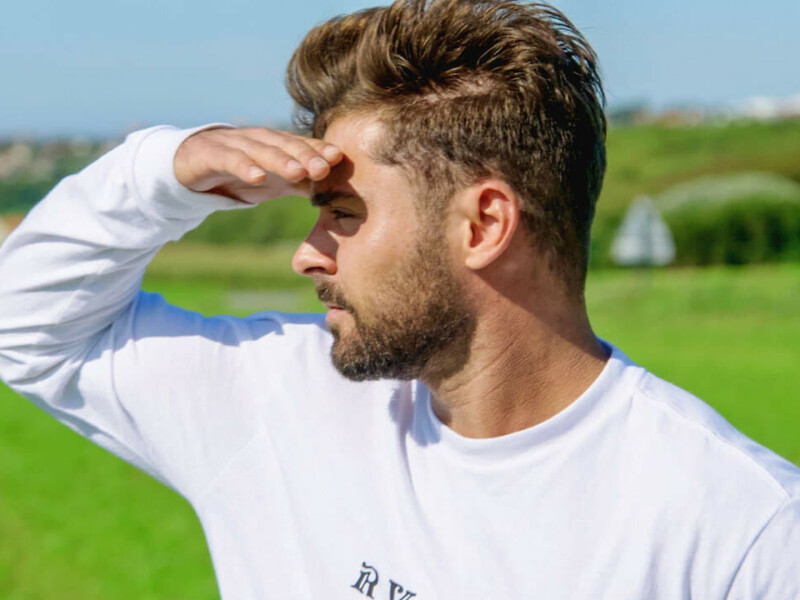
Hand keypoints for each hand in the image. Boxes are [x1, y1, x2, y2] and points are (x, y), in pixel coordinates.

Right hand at [173, 127, 342, 204]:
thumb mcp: (274, 181)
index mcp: (275, 144)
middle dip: (305, 155)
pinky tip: (257, 177)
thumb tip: (336, 195)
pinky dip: (244, 167)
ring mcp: (234, 144)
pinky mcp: (210, 154)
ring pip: (260, 150)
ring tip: (298, 172)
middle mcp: (258, 139)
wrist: (190, 165)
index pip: (301, 145)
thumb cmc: (240, 173)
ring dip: (280, 160)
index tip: (338, 158)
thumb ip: (302, 185)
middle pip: (285, 145)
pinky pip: (230, 159)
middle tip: (323, 167)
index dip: (318, 150)